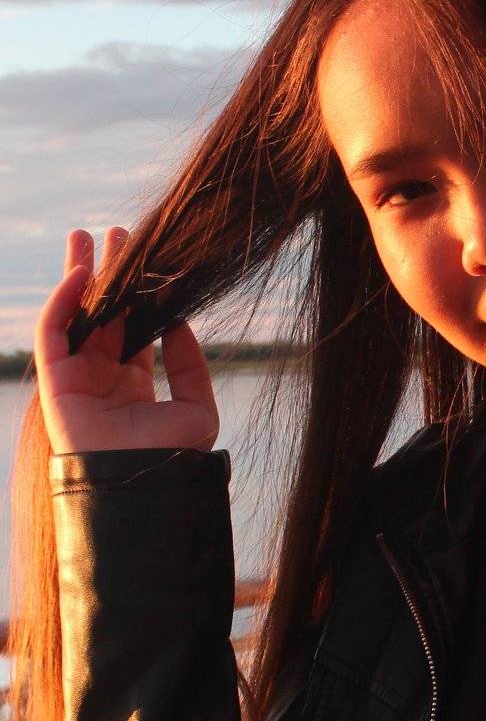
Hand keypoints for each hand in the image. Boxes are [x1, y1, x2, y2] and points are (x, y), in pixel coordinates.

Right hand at [34, 227, 219, 455]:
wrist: (142, 486)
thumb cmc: (173, 455)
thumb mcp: (197, 407)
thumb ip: (190, 365)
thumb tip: (180, 322)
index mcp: (133, 386)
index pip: (132, 329)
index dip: (138, 296)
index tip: (149, 261)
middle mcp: (101, 380)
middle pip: (101, 315)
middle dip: (107, 274)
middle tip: (117, 234)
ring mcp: (76, 380)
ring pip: (74, 316)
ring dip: (78, 275)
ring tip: (86, 236)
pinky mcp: (55, 382)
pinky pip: (53, 333)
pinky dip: (63, 301)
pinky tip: (81, 273)